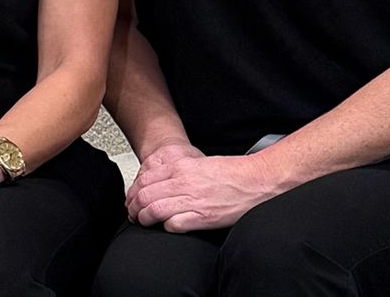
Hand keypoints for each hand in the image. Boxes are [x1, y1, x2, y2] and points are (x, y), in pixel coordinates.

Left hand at [129, 152, 282, 231]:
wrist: (257, 181)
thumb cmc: (233, 173)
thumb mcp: (199, 163)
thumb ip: (179, 171)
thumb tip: (160, 181)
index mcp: (182, 167)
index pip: (145, 179)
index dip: (134, 191)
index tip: (132, 198)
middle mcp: (184, 182)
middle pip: (145, 195)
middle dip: (134, 206)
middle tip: (133, 212)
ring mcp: (193, 200)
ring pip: (154, 210)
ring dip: (144, 218)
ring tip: (143, 221)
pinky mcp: (203, 217)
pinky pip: (174, 224)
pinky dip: (166, 227)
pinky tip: (167, 227)